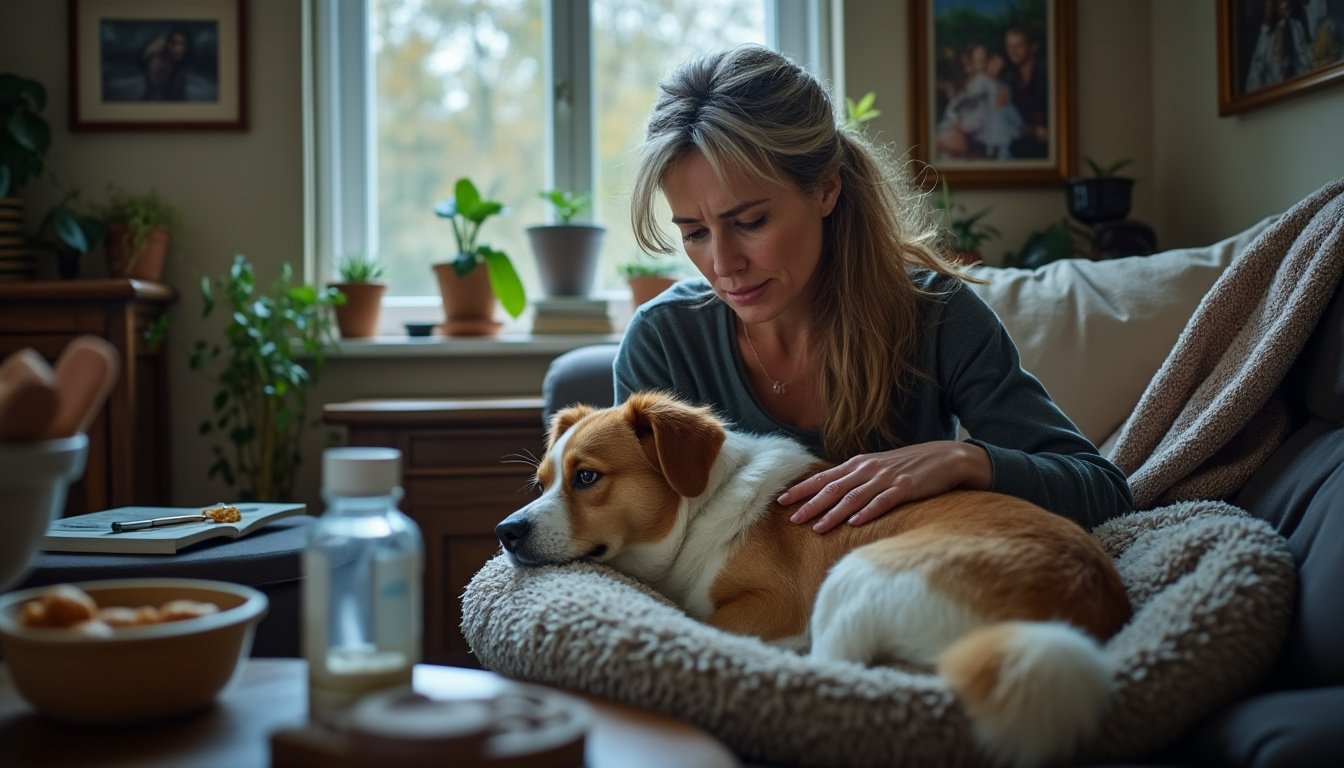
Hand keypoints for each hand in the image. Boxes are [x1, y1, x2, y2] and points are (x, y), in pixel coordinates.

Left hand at [779, 441, 990, 533]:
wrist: (946, 457)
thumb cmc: (909, 466)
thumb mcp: (878, 468)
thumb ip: (856, 479)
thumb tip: (832, 493)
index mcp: (859, 464)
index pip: (824, 477)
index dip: (802, 489)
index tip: (782, 500)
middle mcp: (868, 469)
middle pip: (833, 488)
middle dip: (810, 504)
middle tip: (791, 519)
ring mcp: (886, 478)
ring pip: (853, 497)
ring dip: (833, 513)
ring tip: (817, 527)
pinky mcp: (905, 488)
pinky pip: (882, 501)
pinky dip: (867, 512)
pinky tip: (855, 523)